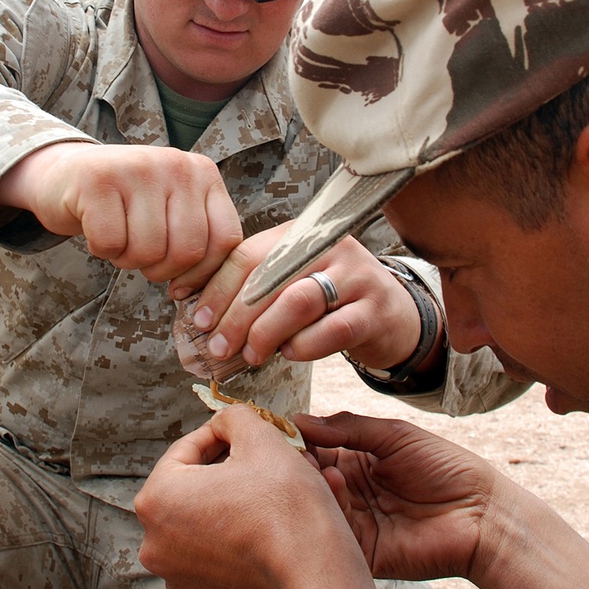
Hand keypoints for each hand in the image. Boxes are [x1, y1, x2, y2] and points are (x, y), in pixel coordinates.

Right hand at [0, 141, 241, 281]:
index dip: (202, 274)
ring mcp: (138, 168)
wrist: (67, 173)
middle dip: (161, 271)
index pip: (225, 239)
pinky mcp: (98, 179)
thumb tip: (206, 294)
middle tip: (141, 257)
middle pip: (187, 251)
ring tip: (120, 239)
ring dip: (128, 260)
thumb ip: (197, 239)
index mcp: (203, 173)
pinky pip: (110, 243)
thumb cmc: (126, 204)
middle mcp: (176, 164)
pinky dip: (102, 249)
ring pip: (148, 251)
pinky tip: (98, 229)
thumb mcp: (172, 210)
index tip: (180, 284)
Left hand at [135, 405, 355, 588]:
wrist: (316, 576)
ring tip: (265, 493)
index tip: (244, 431)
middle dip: (224, 470)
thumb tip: (226, 423)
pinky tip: (265, 528)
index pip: (186, 450)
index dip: (220, 433)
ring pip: (203, 521)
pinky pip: (215, 553)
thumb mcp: (261, 438)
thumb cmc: (287, 508)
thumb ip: (234, 418)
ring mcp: (178, 576)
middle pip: (191, 488)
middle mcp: (155, 543)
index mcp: (158, 499)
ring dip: (229, 503)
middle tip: (259, 460)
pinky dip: (234, 537)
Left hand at [174, 226, 430, 369]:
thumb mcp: (290, 283)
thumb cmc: (329, 302)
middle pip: (269, 278)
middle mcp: (328, 245)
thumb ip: (252, 288)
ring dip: (266, 333)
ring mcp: (356, 276)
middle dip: (236, 317)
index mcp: (298, 233)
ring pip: (298, 301)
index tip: (197, 319)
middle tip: (218, 347)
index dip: (217, 289)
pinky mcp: (374, 310)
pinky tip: (291, 354)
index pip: (247, 255)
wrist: (393, 316)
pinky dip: (303, 346)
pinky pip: (331, 330)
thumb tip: (195, 309)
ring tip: (251, 355)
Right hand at [301, 411, 504, 583]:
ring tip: (314, 463)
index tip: (284, 428)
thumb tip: (300, 420)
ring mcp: (355, 524)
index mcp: (356, 463)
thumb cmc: (446, 468)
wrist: (482, 513)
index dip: (300, 440)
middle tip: (290, 449)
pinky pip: (335, 533)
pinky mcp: (363, 551)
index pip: (316, 451)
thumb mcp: (395, 436)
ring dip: (311, 483)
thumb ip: (349, 428)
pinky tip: (335, 483)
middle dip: (298, 463)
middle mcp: (351, 493)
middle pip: (309, 480)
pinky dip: (330, 507)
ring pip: (317, 506)